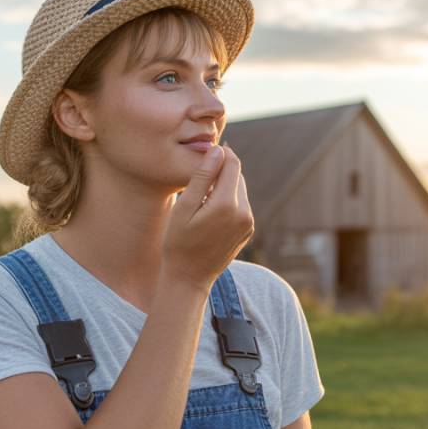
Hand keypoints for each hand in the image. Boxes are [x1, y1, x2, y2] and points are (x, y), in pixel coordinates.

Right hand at [161, 144, 253, 290]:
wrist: (189, 278)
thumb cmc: (178, 242)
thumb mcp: (184, 207)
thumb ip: (202, 177)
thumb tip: (218, 151)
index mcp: (227, 204)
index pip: (232, 163)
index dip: (220, 154)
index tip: (203, 155)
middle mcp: (244, 212)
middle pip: (238, 175)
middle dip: (221, 171)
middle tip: (198, 179)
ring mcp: (248, 223)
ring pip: (240, 189)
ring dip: (224, 186)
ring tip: (201, 199)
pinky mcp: (248, 231)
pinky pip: (241, 205)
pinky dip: (228, 201)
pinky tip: (209, 213)